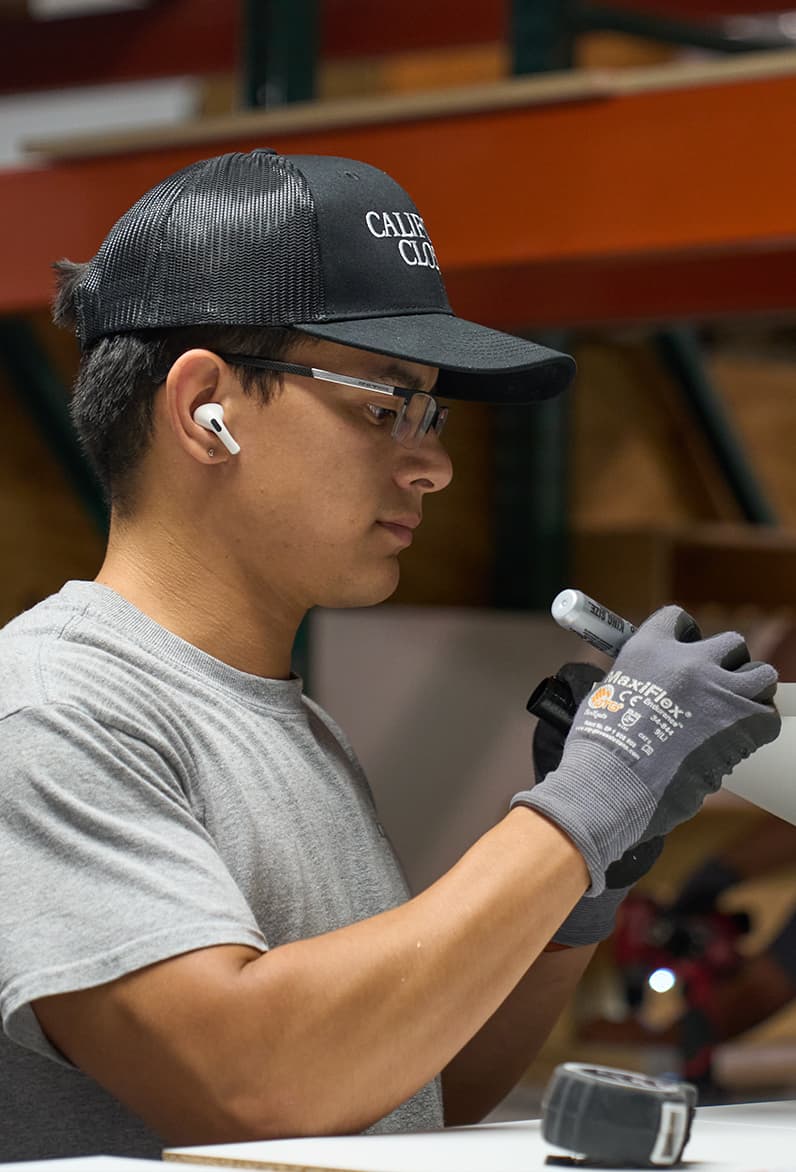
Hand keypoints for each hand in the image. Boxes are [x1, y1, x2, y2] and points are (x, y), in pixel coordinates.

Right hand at [513, 606, 779, 895]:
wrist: (613, 781)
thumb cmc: (599, 748)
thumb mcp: (605, 695)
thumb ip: (633, 682)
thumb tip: (644, 690)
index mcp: (649, 649)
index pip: (678, 620)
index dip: (686, 636)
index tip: (686, 652)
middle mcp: (688, 660)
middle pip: (731, 644)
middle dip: (727, 665)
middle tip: (716, 690)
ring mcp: (719, 689)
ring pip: (761, 675)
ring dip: (751, 693)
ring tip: (735, 714)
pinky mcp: (742, 722)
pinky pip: (767, 717)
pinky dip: (758, 729)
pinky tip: (738, 742)